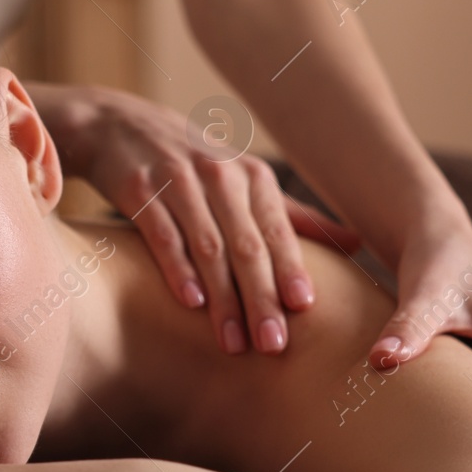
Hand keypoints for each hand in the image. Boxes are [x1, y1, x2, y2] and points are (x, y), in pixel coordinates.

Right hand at [34, 82, 359, 355]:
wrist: (115, 125)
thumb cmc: (189, 164)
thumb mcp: (242, 180)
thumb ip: (294, 216)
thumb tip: (356, 242)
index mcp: (251, 177)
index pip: (278, 231)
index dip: (291, 269)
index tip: (306, 310)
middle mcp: (219, 175)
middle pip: (247, 245)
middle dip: (262, 297)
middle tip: (274, 345)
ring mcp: (177, 181)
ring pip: (208, 247)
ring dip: (223, 298)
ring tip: (234, 343)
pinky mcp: (139, 189)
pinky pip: (163, 234)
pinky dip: (178, 269)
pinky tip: (191, 303)